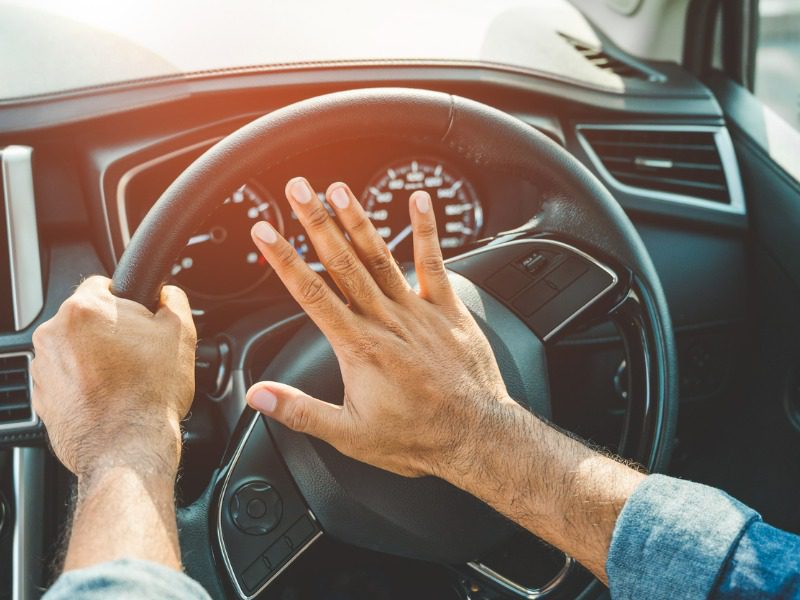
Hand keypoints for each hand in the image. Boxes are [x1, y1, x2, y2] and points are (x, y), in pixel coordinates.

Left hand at [31, 276, 196, 480]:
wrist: (128, 448)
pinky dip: (84, 384)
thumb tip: (167, 294)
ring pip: (75, 349)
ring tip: (125, 380)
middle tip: (138, 355)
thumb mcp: (181, 334)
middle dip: (111, 332)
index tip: (140, 322)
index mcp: (84, 310)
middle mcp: (53, 334)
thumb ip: (174, 301)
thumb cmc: (150, 395)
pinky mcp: (41, 397)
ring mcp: (42, 367)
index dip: (129, 303)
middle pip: (87, 319)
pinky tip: (109, 397)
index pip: (104, 285)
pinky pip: (65, 379)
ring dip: (96, 358)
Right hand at [246, 178, 513, 477]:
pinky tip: (420, 200)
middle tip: (298, 190)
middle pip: (342, 263)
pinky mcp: (448, 309)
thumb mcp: (349, 434)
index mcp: (358, 346)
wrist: (475, 437)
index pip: (311, 294)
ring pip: (380, 256)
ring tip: (338, 188)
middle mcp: (385, 320)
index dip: (284, 259)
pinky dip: (427, 230)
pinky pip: (434, 262)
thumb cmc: (415, 437)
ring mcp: (417, 311)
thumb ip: (299, 410)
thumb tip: (257, 396)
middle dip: (315, 222)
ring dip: (358, 220)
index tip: (266, 232)